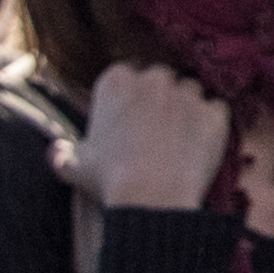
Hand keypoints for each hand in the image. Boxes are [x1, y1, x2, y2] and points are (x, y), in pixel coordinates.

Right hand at [57, 58, 239, 220]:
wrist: (152, 198)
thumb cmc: (109, 180)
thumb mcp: (74, 166)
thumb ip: (62, 153)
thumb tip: (56, 152)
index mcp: (115, 81)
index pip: (128, 74)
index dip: (132, 96)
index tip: (132, 117)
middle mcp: (153, 79)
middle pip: (162, 78)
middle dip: (161, 97)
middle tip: (158, 129)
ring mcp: (188, 93)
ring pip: (192, 90)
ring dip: (188, 109)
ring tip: (180, 140)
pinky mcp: (214, 112)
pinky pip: (217, 110)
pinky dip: (211, 124)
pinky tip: (200, 146)